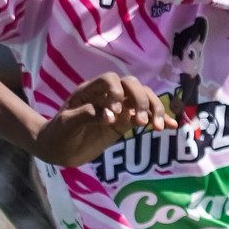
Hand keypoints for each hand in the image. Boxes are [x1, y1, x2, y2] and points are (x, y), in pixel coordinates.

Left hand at [30, 72, 176, 166]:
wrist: (57, 149)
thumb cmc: (57, 133)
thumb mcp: (67, 124)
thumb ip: (86, 116)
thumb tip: (111, 116)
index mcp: (90, 91)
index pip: (110, 79)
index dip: (117, 91)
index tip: (114, 114)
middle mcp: (107, 96)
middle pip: (132, 85)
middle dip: (141, 100)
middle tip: (140, 122)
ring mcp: (118, 108)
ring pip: (142, 99)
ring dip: (153, 110)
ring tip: (156, 127)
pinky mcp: (124, 123)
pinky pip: (144, 117)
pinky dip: (158, 120)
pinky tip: (171, 126)